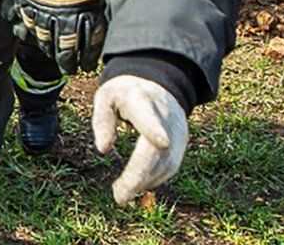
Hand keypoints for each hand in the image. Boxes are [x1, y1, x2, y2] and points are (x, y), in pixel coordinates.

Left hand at [92, 76, 187, 204]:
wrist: (158, 88)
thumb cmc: (125, 94)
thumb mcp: (106, 97)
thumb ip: (102, 120)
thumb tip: (103, 149)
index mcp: (141, 100)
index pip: (149, 114)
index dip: (155, 128)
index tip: (162, 143)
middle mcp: (164, 117)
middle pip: (157, 148)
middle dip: (140, 173)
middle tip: (120, 196)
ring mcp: (177, 131)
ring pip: (166, 162)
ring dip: (144, 182)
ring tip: (122, 194)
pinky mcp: (181, 144)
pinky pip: (170, 167)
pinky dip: (153, 179)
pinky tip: (137, 187)